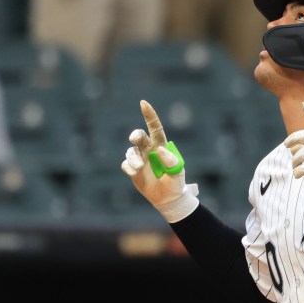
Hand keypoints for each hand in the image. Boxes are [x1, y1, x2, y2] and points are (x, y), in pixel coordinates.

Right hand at [121, 100, 198, 221]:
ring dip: (133, 158)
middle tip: (135, 139)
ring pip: (130, 151)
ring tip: (140, 168)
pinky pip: (125, 164)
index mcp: (161, 147)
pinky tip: (136, 173)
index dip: (149, 115)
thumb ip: (171, 161)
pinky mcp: (133, 170)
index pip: (155, 128)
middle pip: (139, 137)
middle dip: (135, 135)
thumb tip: (159, 150)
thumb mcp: (178, 172)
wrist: (168, 198)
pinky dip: (129, 167)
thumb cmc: (175, 182)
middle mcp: (149, 150)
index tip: (143, 103)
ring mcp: (140, 160)